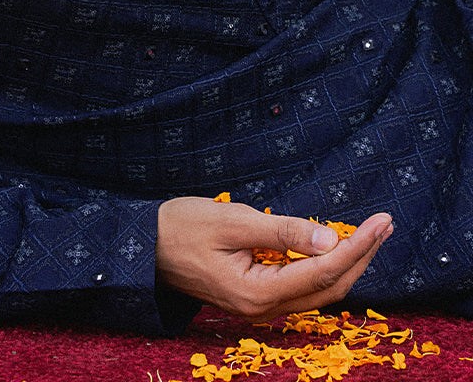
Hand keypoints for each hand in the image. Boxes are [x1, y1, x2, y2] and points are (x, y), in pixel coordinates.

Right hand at [156, 197, 392, 320]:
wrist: (145, 247)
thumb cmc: (182, 227)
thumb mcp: (233, 221)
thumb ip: (283, 231)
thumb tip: (331, 240)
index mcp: (257, 293)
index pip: (323, 270)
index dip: (357, 246)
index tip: (380, 222)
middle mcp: (263, 309)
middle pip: (329, 287)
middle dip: (361, 255)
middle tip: (384, 224)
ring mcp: (259, 306)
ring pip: (319, 290)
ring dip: (348, 261)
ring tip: (370, 233)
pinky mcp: (255, 296)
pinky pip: (302, 285)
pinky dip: (325, 265)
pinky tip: (334, 245)